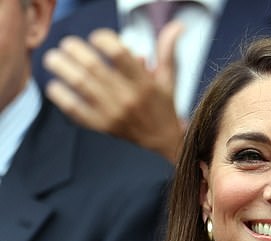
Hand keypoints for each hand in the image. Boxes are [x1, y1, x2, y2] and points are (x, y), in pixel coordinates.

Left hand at [42, 24, 184, 162]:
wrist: (163, 143)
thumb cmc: (163, 108)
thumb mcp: (169, 80)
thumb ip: (167, 50)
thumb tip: (177, 27)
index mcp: (144, 83)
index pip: (118, 53)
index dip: (102, 39)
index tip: (97, 38)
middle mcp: (128, 98)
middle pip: (93, 66)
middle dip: (74, 49)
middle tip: (67, 44)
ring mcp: (113, 114)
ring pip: (80, 84)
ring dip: (62, 67)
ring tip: (53, 58)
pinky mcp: (103, 127)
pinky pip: (75, 109)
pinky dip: (61, 96)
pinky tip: (55, 86)